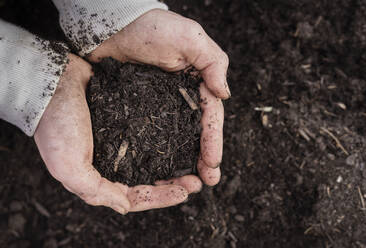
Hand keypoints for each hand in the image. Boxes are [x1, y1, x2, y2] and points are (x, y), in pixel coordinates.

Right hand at [34, 54, 201, 213]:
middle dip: (173, 183)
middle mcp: (112, 160)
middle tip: (197, 182)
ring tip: (195, 163)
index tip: (185, 192)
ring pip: (153, 157)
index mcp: (99, 175)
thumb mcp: (68, 165)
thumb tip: (126, 207)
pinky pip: (149, 134)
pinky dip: (164, 140)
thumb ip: (96, 190)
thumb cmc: (55, 124)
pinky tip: (180, 138)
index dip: (161, 197)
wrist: (51, 81)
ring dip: (173, 163)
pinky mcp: (125, 119)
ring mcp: (120, 139)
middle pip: (148, 178)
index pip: (135, 195)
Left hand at [89, 9, 228, 185]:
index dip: (213, 141)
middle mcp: (180, 97)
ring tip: (188, 184)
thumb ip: (213, 63)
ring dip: (184, 162)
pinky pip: (152, 135)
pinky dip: (160, 153)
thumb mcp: (190, 38)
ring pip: (176, 138)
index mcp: (196, 82)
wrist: (111, 25)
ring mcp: (159, 106)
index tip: (212, 164)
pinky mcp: (139, 110)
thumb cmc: (151, 28)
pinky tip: (161, 169)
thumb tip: (225, 95)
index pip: (210, 116)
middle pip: (196, 132)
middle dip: (203, 158)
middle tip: (206, 182)